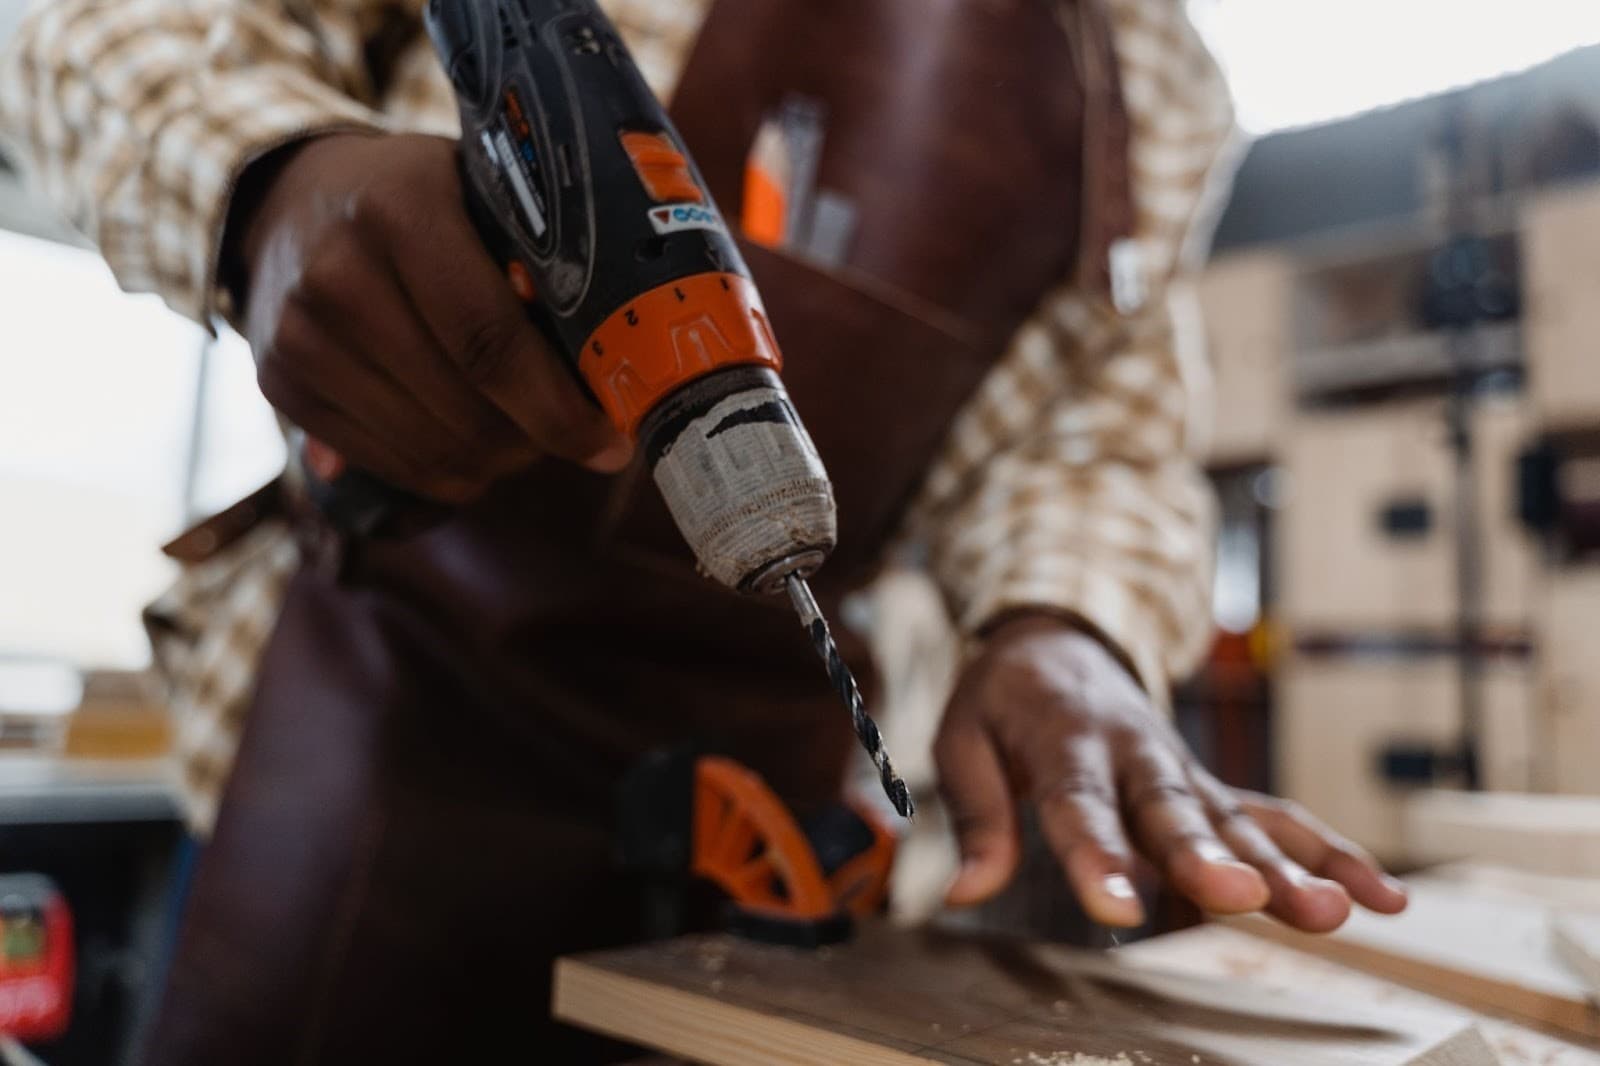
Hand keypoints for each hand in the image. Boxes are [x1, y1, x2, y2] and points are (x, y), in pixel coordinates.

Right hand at [230, 132, 630, 501]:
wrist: (290, 197)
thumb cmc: (416, 197)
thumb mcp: (476, 191)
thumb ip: (535, 262)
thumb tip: (608, 368)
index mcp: (400, 211)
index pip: (490, 342)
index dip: (557, 409)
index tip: (609, 442)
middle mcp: (337, 275)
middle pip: (466, 410)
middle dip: (537, 441)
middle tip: (576, 436)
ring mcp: (298, 336)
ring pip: (433, 451)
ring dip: (497, 462)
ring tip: (525, 435)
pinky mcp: (280, 386)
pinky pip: (391, 466)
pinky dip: (448, 473)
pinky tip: (473, 444)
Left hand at [933, 615, 1408, 931]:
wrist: (1061, 636)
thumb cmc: (1006, 697)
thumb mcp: (962, 737)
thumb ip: (976, 816)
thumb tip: (966, 893)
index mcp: (1066, 739)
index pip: (1081, 804)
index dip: (1099, 857)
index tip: (1118, 910)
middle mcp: (1137, 754)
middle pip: (1176, 811)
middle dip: (1209, 859)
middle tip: (1246, 898)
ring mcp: (1184, 771)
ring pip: (1240, 819)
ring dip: (1289, 867)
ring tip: (1333, 914)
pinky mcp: (1214, 787)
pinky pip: (1277, 818)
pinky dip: (1331, 853)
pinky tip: (1382, 898)